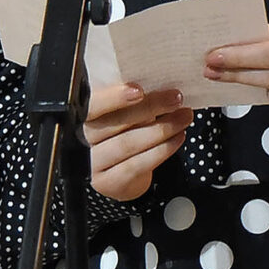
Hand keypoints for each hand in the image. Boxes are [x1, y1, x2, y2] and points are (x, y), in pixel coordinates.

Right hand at [83, 80, 186, 201]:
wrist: (123, 174)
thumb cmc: (126, 133)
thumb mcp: (125, 112)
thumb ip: (133, 100)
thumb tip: (161, 86)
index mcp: (85, 115)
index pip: (93, 105)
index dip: (114, 98)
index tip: (139, 90)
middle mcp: (84, 138)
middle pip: (113, 123)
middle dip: (149, 108)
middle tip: (175, 98)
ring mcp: (93, 163)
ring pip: (127, 144)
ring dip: (161, 129)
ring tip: (184, 117)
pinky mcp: (108, 182)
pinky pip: (136, 165)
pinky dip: (161, 150)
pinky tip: (178, 138)